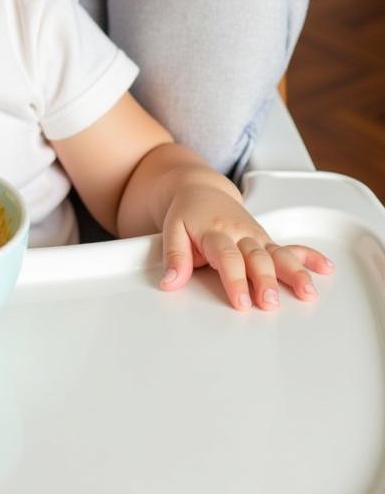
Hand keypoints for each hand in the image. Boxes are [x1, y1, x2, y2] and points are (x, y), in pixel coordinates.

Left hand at [159, 183, 332, 310]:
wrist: (199, 190)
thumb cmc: (187, 213)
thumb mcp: (172, 230)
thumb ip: (174, 257)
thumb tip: (169, 282)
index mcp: (215, 232)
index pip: (227, 258)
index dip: (235, 280)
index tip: (241, 302)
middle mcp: (240, 233)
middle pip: (256, 257)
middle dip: (265, 281)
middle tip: (270, 303)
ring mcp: (256, 236)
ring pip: (278, 253)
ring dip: (294, 272)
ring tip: (307, 292)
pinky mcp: (266, 239)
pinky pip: (290, 246)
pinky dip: (309, 256)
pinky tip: (325, 268)